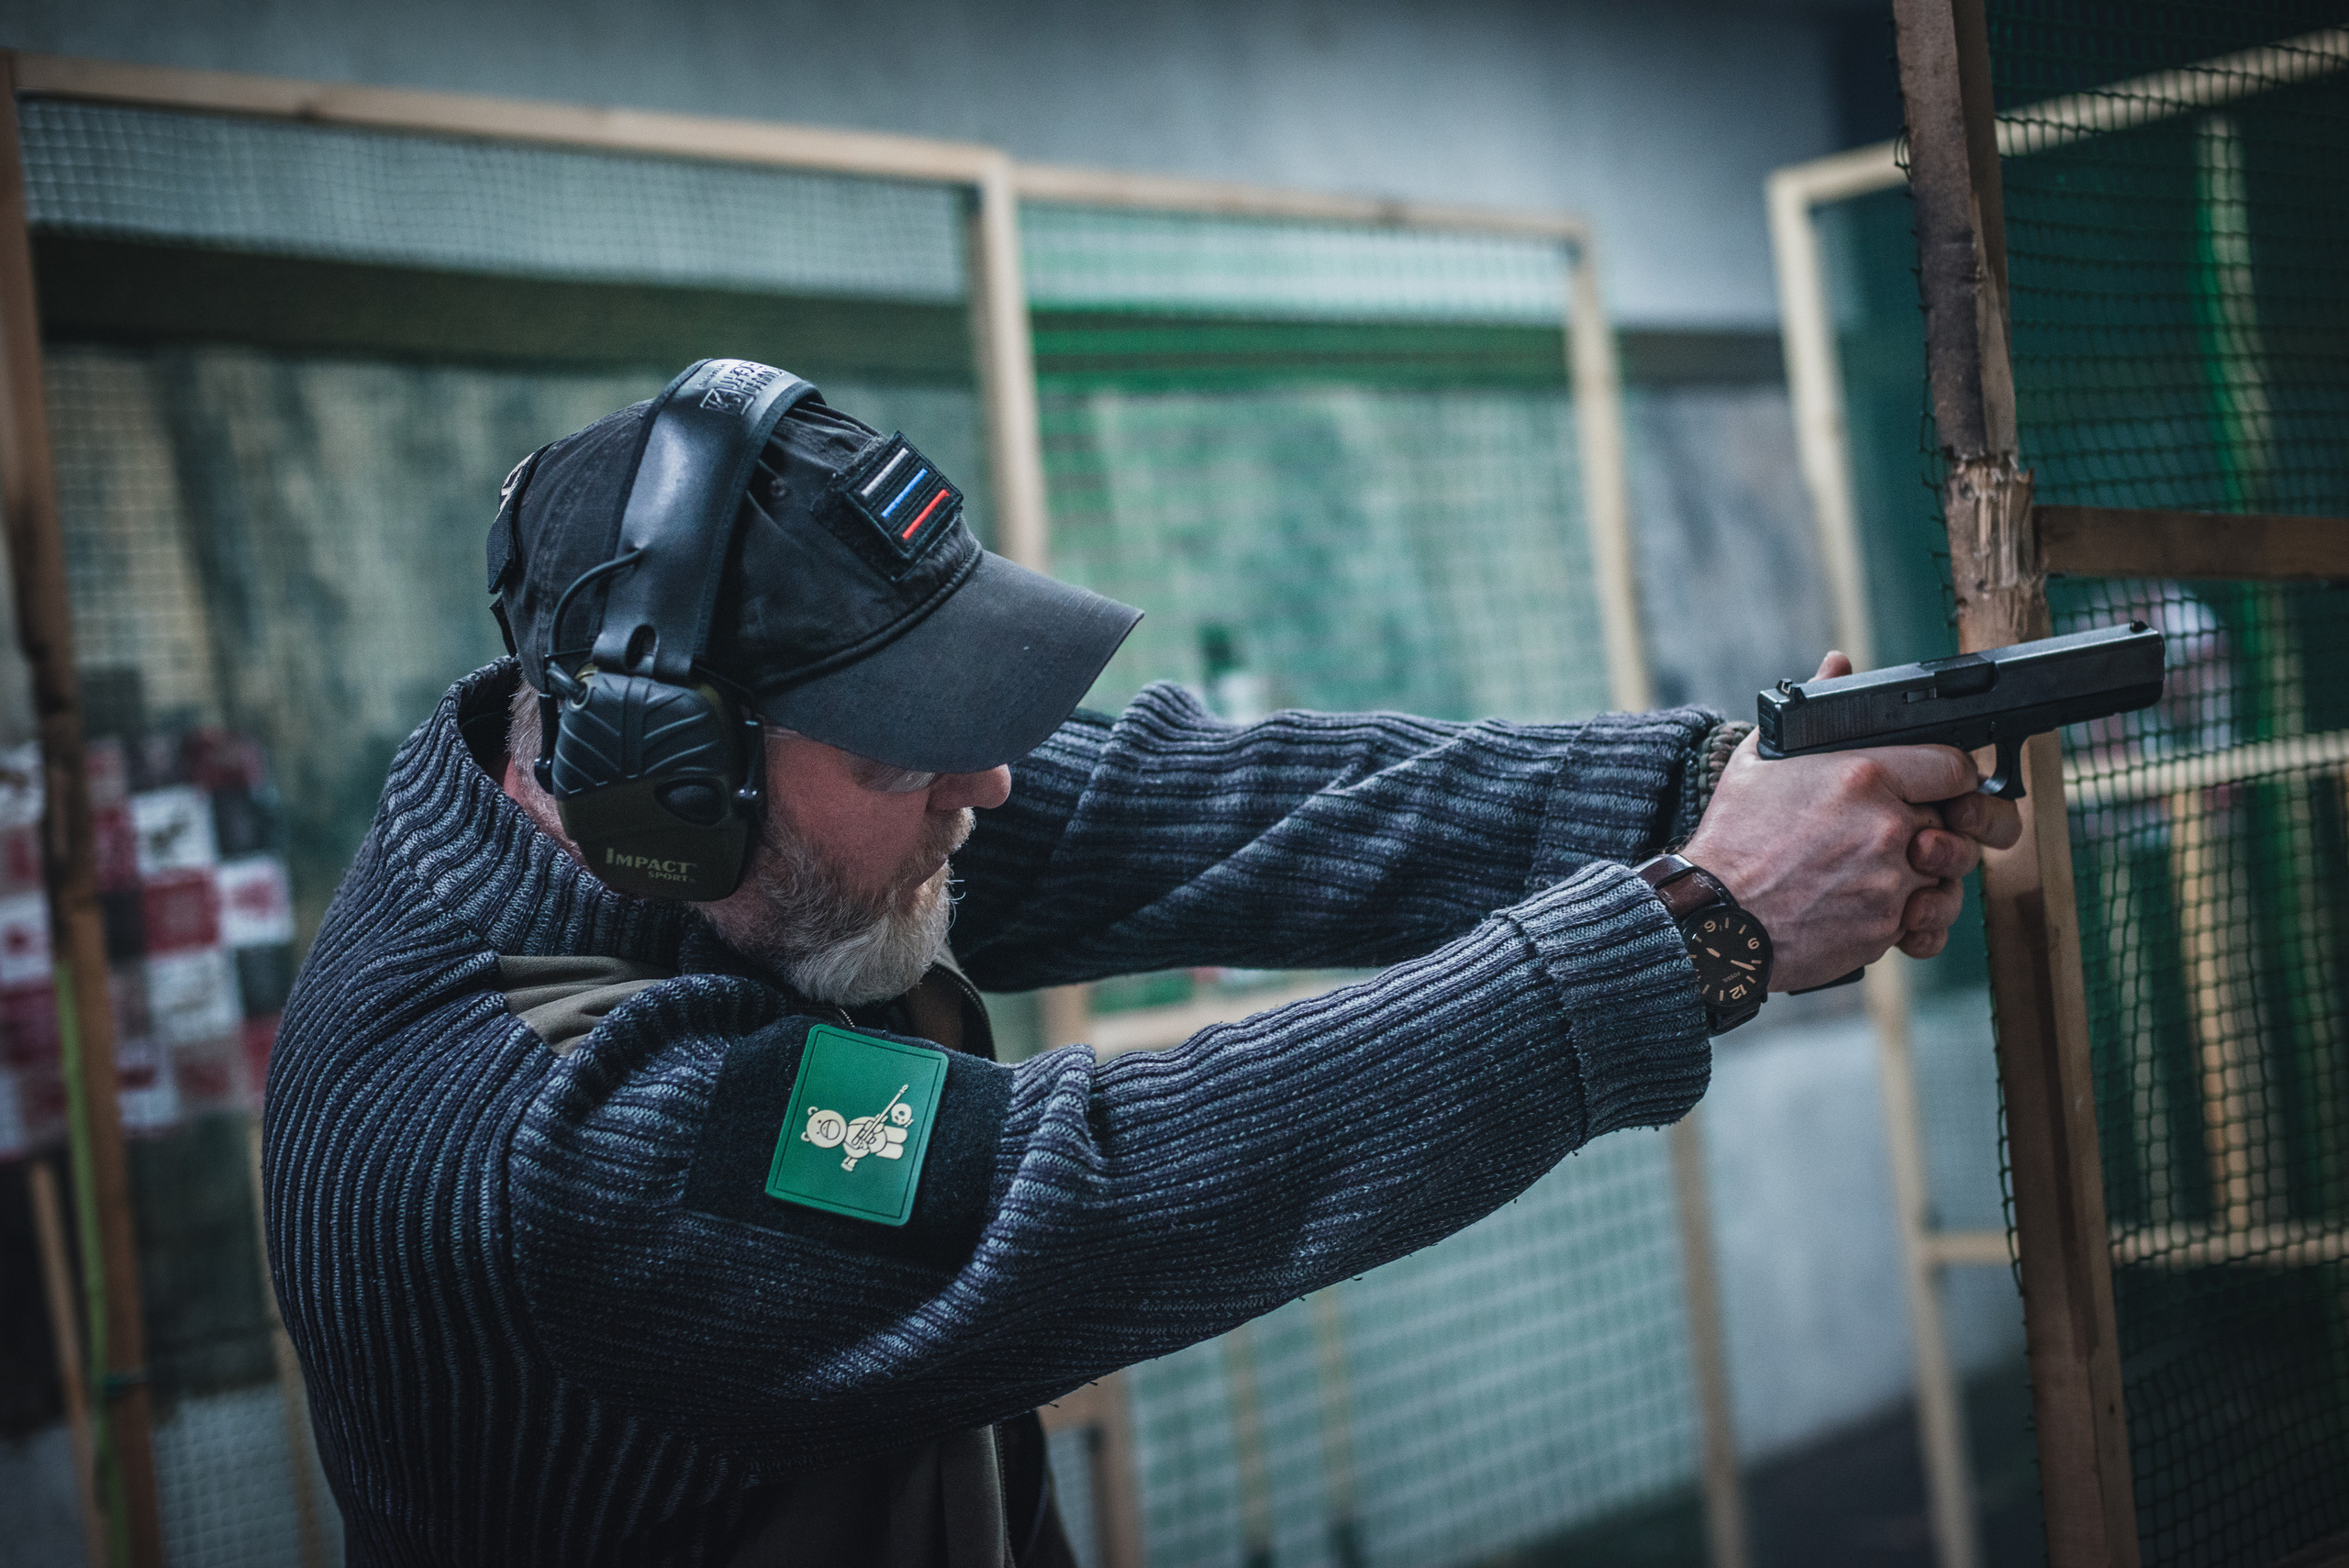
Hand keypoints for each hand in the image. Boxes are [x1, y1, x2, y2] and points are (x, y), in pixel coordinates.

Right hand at [1679, 651, 2022, 990]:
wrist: (1713, 918)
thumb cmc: (1733, 840)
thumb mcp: (1762, 760)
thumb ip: (1811, 707)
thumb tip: (1837, 664)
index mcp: (1864, 776)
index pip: (1954, 768)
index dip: (1953, 777)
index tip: (1942, 787)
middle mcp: (1887, 826)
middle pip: (1956, 825)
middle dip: (1935, 829)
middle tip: (1905, 833)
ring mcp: (1890, 882)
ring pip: (1947, 876)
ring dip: (1928, 875)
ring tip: (1888, 873)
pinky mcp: (1885, 927)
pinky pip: (1930, 922)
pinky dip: (1916, 919)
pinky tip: (1886, 908)